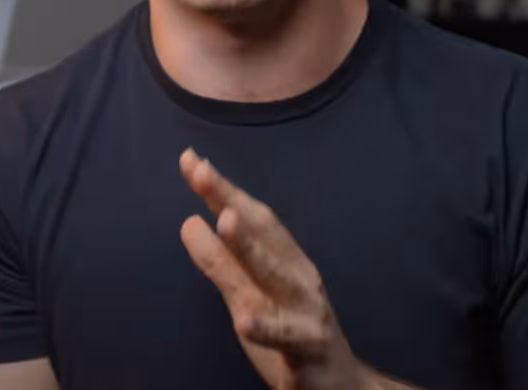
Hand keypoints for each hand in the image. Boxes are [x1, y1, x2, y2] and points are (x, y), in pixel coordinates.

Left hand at [179, 148, 387, 389]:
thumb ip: (222, 261)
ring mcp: (306, 311)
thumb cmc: (291, 331)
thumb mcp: (250, 294)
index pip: (251, 216)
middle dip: (230, 200)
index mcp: (286, 259)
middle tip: (200, 172)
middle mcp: (299, 277)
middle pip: (263, 233)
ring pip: (277, 276)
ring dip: (250, 248)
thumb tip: (189, 221)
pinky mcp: (308, 348)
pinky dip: (266, 328)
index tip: (190, 160)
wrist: (337, 385)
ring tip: (224, 222)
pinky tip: (244, 320)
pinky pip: (285, 337)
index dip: (222, 188)